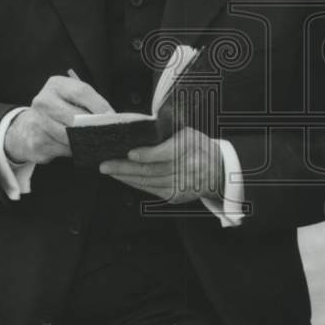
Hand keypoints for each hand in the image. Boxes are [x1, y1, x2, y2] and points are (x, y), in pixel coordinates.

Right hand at [4, 76, 113, 164]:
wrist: (27, 128)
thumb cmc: (59, 111)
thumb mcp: (70, 99)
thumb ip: (88, 104)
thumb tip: (112, 118)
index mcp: (55, 85)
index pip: (81, 92)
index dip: (100, 105)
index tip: (113, 117)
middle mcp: (43, 101)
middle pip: (75, 116)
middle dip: (94, 126)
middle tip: (108, 133)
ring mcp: (37, 122)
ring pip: (70, 136)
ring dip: (84, 141)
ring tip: (94, 141)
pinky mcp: (36, 142)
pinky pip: (63, 149)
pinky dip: (74, 150)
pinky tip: (78, 148)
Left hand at [99, 127, 223, 203]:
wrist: (219, 170)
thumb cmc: (199, 146)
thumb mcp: (188, 132)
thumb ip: (166, 130)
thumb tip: (138, 127)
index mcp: (189, 148)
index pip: (165, 153)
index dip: (146, 154)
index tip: (129, 153)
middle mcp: (186, 168)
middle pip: (151, 170)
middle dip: (124, 168)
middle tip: (105, 164)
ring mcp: (181, 185)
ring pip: (148, 182)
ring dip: (125, 177)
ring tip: (109, 170)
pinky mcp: (176, 196)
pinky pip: (150, 190)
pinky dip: (135, 184)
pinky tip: (123, 178)